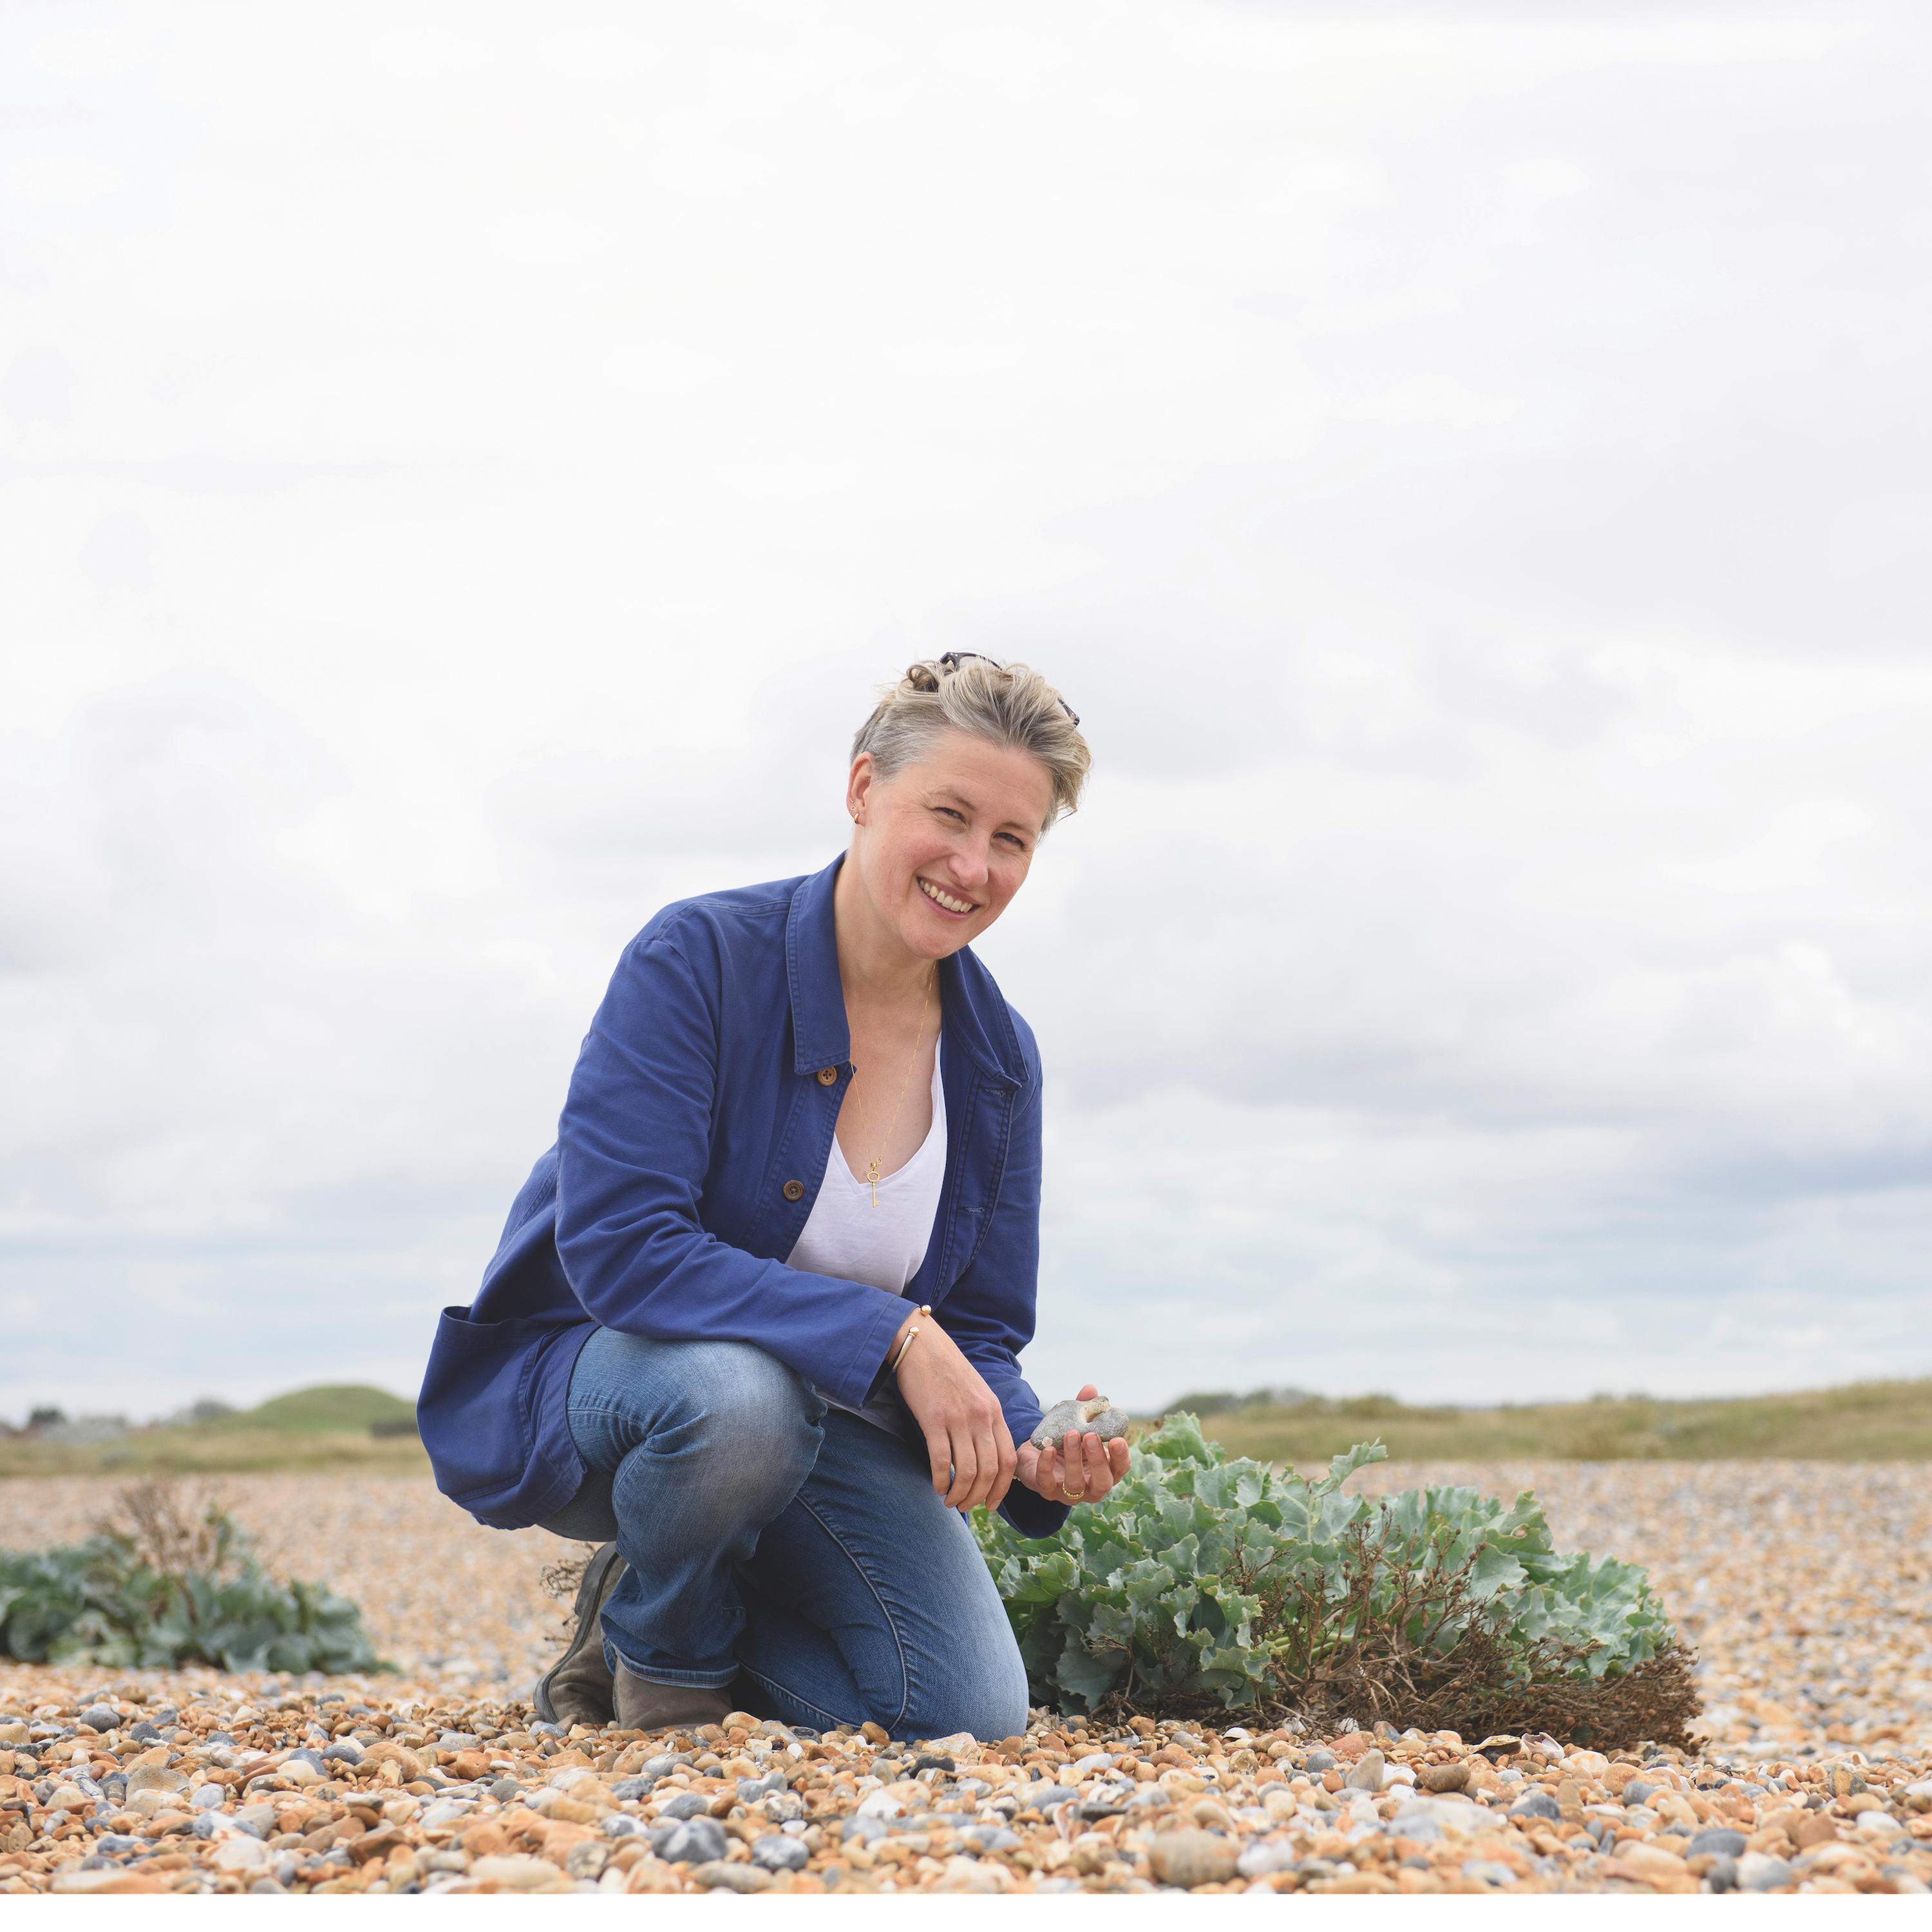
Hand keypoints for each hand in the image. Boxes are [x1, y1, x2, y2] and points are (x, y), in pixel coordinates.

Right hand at [892, 1310, 1016, 1513]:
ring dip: (960, 1493)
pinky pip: (943, 1460)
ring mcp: (958, 1417)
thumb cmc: (946, 1370)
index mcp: (994, 1410)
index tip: (991, 1503)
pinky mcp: (933, 1418)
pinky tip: (937, 1487)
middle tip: (967, 1507)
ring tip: (950, 1501)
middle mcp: (981, 1416)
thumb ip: (984, 1419)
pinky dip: (941, 1480)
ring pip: (969, 1470)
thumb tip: (984, 1453)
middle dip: (981, 1496)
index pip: (1009, 1458)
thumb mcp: (976, 1393)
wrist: (921, 1344)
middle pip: (991, 1469)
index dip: (1003, 1487)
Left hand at [1015, 1383, 1130, 1507]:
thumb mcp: (1078, 1424)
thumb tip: (1091, 1389)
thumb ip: (1086, 1409)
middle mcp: (1091, 1486)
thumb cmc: (1067, 1440)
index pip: (1120, 1468)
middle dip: (1098, 1460)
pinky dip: (1047, 1466)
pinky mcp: (1047, 1490)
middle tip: (1091, 1436)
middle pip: (1102, 1482)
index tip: (1117, 1439)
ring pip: (1075, 1484)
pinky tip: (1048, 1449)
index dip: (1121, 1456)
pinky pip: (1047, 1483)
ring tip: (1071, 1434)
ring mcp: (1069, 1492)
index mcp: (1106, 1470)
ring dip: (1074, 1459)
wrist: (1038, 1450)